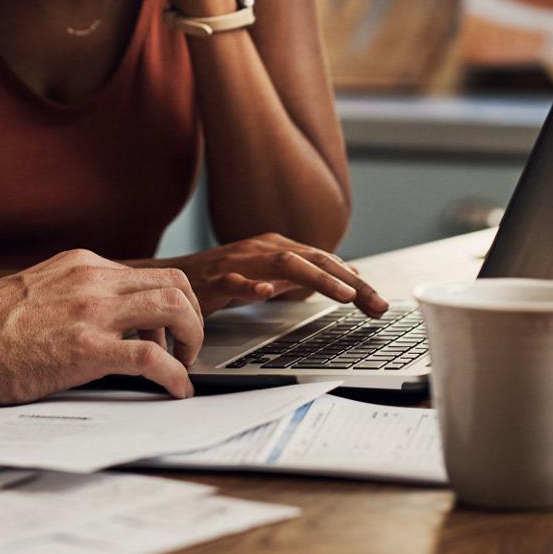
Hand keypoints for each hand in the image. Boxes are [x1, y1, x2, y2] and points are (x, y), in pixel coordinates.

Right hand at [0, 249, 203, 401]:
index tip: (168, 332)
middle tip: (186, 349)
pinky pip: (151, 357)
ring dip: (191, 340)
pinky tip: (176, 390)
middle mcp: (91, 279)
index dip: (171, 305)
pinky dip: (175, 375)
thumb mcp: (37, 293)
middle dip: (192, 318)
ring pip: (173, 308)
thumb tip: (99, 321)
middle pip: (174, 284)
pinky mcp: (85, 348)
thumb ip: (73, 296)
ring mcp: (90, 311)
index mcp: (81, 265)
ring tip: (183, 368)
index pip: (150, 273)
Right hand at [160, 233, 388, 317]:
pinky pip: (234, 281)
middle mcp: (262, 250)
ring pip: (283, 264)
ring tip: (344, 295)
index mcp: (277, 248)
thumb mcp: (270, 275)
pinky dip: (252, 286)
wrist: (173, 278)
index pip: (325, 262)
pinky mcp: (214, 280)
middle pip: (313, 259)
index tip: (379, 305)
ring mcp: (238, 262)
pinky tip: (268, 292)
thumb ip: (305, 276)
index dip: (355, 282)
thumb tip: (348, 275)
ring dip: (317, 278)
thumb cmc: (223, 278)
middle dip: (348, 282)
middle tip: (376, 304)